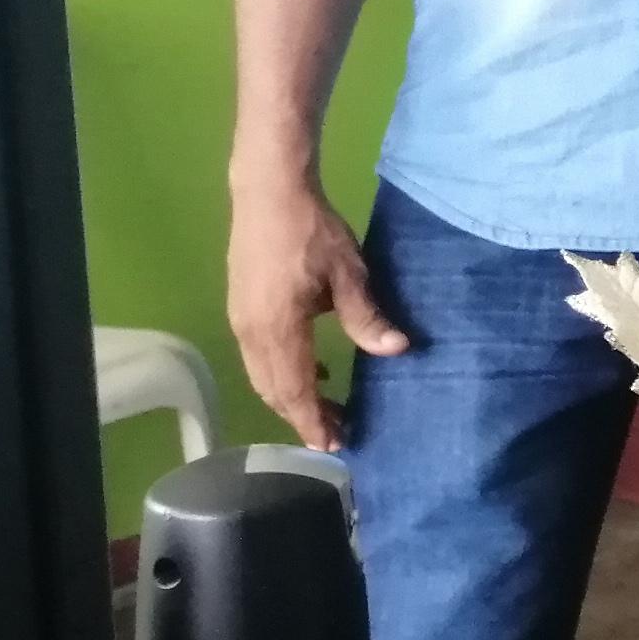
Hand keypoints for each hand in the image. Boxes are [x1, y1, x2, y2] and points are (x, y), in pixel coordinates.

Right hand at [226, 176, 408, 450]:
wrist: (268, 194)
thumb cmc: (312, 232)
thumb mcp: (348, 274)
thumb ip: (367, 316)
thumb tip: (397, 350)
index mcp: (278, 329)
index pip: (294, 390)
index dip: (312, 421)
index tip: (333, 445)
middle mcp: (252, 333)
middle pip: (273, 390)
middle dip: (302, 416)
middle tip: (335, 434)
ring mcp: (242, 321)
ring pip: (263, 376)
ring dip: (291, 397)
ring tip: (325, 409)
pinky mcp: (241, 309)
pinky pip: (260, 357)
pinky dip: (282, 375)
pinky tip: (313, 371)